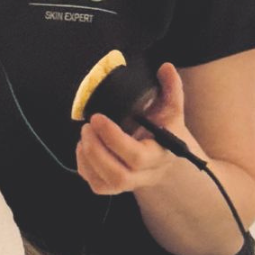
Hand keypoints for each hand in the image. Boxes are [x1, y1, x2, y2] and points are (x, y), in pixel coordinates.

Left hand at [75, 63, 189, 196]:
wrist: (165, 157)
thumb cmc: (165, 129)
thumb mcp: (171, 109)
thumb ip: (171, 88)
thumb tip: (165, 67)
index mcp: (159, 154)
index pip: (136, 156)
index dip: (113, 138)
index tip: (98, 117)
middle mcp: (146, 174)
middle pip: (119, 175)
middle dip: (96, 151)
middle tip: (87, 126)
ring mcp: (129, 184)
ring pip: (105, 184)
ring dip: (88, 159)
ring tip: (84, 134)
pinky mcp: (114, 187)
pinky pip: (96, 186)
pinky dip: (84, 167)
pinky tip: (83, 147)